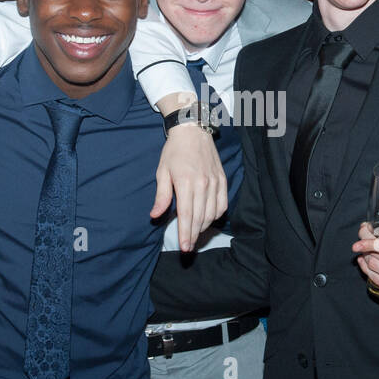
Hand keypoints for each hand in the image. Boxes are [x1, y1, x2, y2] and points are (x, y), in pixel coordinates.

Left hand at [150, 114, 226, 252]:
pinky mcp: (223, 180)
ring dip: (203, 227)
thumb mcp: (162, 172)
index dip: (185, 233)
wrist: (193, 131)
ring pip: (212, 214)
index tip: (184, 247)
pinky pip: (222, 205)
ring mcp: (215, 183)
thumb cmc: (174, 151)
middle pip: (200, 218)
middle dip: (193, 235)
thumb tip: (155, 215)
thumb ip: (161, 196)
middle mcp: (203, 184)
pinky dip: (215, 215)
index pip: (186, 215)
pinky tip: (207, 219)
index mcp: (186, 182)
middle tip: (188, 247)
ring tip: (194, 234)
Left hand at [352, 187, 378, 312]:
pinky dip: (369, 272)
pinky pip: (378, 282)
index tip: (362, 231)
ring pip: (374, 269)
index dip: (367, 239)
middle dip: (364, 245)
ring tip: (365, 248)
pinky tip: (367, 263)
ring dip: (365, 257)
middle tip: (362, 236)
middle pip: (375, 256)